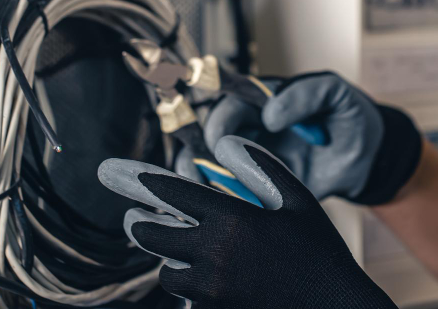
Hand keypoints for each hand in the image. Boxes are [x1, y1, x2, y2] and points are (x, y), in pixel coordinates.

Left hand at [98, 136, 397, 308]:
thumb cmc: (320, 252)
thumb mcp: (298, 200)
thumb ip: (260, 166)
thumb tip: (225, 144)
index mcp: (233, 221)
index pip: (173, 194)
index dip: (143, 182)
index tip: (118, 173)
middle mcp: (214, 256)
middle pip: (153, 237)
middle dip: (140, 224)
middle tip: (135, 217)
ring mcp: (212, 292)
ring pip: (167, 273)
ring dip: (168, 260)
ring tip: (178, 250)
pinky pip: (188, 300)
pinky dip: (190, 288)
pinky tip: (204, 278)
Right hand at [177, 71, 421, 203]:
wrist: (369, 159)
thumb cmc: (350, 117)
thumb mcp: (336, 93)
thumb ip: (307, 93)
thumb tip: (270, 114)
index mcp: (264, 100)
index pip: (229, 101)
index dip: (220, 118)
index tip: (220, 139)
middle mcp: (252, 127)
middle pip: (210, 135)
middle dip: (203, 152)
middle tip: (211, 171)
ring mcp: (253, 157)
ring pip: (209, 162)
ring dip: (200, 175)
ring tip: (206, 190)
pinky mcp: (260, 185)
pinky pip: (230, 190)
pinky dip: (220, 197)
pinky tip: (224, 206)